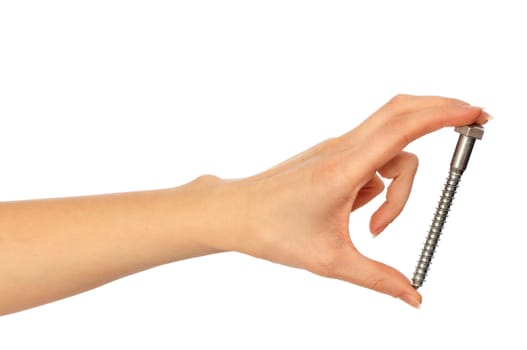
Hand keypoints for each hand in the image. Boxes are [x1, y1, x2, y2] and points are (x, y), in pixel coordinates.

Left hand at [204, 94, 488, 307]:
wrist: (235, 213)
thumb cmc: (274, 232)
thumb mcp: (330, 260)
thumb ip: (378, 279)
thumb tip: (413, 296)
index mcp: (344, 168)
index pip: (402, 128)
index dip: (443, 115)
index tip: (474, 113)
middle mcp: (342, 149)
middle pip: (400, 113)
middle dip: (440, 112)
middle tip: (472, 122)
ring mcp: (336, 149)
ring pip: (390, 150)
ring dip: (399, 185)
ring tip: (372, 226)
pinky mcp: (332, 155)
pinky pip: (372, 161)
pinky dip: (380, 184)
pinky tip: (353, 211)